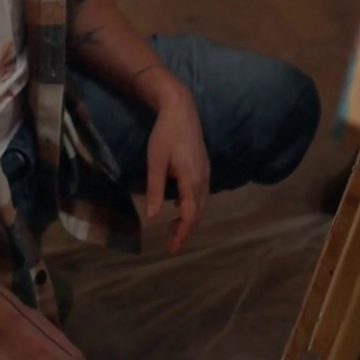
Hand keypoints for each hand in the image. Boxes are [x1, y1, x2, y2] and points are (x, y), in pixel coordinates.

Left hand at [145, 84, 209, 253]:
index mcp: (191, 179)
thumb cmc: (165, 134)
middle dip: (185, 230)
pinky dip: (192, 206)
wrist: (181, 110)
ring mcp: (206, 173)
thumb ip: (156, 189)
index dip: (182, 234)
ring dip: (189, 219)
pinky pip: (202, 194)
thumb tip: (153, 216)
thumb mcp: (155, 162)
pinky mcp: (204, 168)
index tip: (172, 249)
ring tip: (172, 228)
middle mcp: (203, 179)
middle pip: (198, 213)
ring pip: (202, 204)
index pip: (190, 215)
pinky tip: (179, 208)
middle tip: (170, 243)